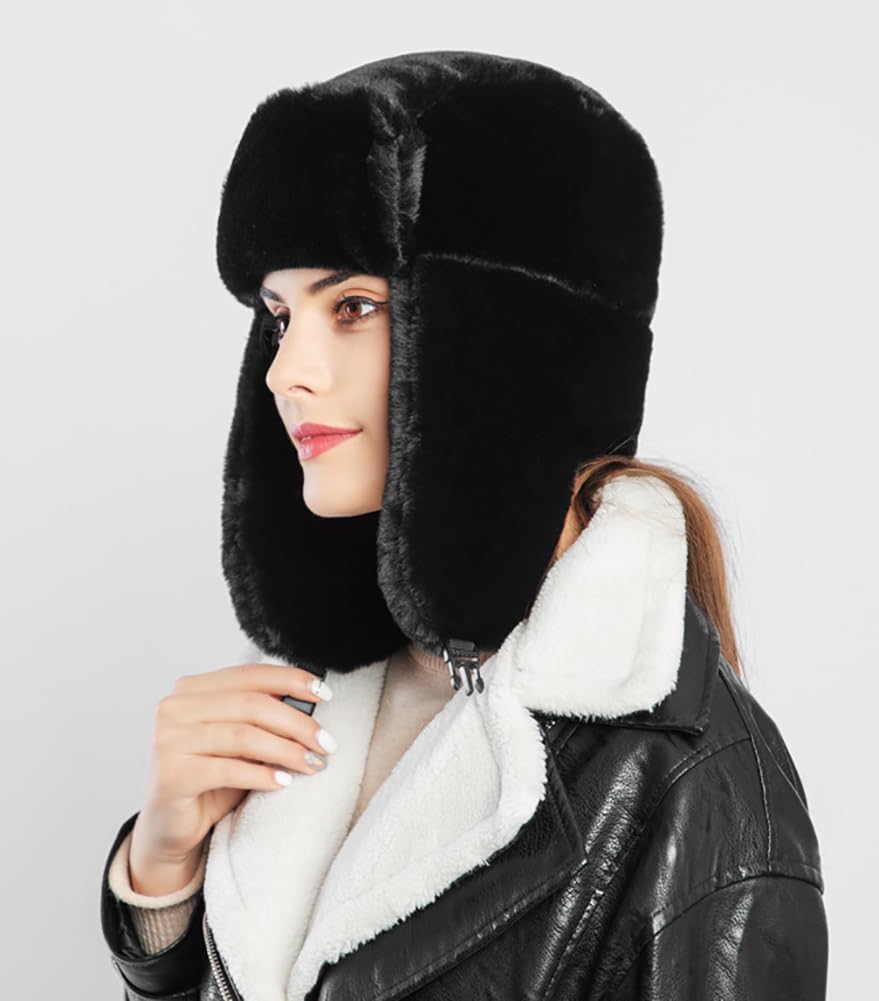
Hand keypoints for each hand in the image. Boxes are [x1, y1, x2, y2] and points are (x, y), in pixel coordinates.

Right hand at [128, 660, 334, 892]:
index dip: (290, 680)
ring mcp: (169, 740)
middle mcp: (176, 708)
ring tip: (313, 763)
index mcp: (193, 688)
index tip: (324, 693)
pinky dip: (261, 775)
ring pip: (243, 736)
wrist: (171, 826)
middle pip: (251, 704)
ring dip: (286, 750)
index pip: (249, 674)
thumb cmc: (211, 777)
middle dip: (297, 722)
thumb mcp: (239, 739)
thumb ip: (261, 716)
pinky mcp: (172, 775)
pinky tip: (283, 782)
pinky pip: (227, 770)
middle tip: (326, 742)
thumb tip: (311, 703)